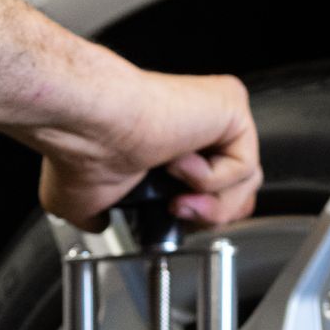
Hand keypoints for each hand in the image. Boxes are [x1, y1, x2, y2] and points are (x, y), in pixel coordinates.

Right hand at [36, 69, 260, 231]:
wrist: (90, 124)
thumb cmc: (82, 148)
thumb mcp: (87, 199)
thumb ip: (102, 215)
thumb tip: (97, 224)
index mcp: (171, 141)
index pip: (218, 186)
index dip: (204, 215)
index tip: (175, 217)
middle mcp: (198, 123)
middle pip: (241, 186)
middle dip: (213, 215)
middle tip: (178, 210)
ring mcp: (217, 112)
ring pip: (247, 180)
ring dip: (212, 204)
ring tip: (178, 196)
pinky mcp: (231, 105)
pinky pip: (243, 163)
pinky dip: (212, 178)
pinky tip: (178, 161)